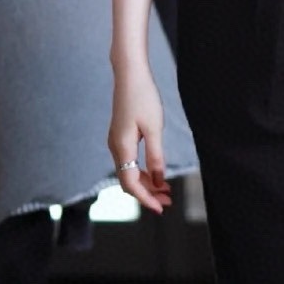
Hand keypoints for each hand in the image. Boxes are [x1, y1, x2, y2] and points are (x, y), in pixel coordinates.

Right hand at [108, 66, 171, 215]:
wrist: (129, 75)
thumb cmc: (143, 97)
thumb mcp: (154, 128)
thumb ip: (156, 156)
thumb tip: (159, 180)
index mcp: (122, 147)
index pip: (131, 183)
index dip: (145, 198)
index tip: (161, 208)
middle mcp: (115, 147)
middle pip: (128, 181)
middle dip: (148, 194)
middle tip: (168, 201)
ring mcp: (116, 142)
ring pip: (129, 172)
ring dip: (147, 184)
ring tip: (166, 190)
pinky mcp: (120, 137)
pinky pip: (129, 162)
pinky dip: (143, 171)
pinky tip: (156, 174)